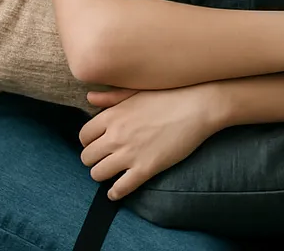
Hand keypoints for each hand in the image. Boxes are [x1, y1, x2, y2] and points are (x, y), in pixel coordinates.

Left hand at [79, 85, 219, 200]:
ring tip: (114, 171)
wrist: (200, 105)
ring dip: (103, 175)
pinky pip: (119, 189)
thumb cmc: (171, 93)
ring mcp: (130, 153)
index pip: (83, 136)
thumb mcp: (138, 90)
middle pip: (87, 158)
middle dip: (95, 159)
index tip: (99, 143)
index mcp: (113, 115)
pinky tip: (119, 189)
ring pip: (98, 175)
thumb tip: (90, 97)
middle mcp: (116, 135)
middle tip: (106, 158)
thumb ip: (112, 96)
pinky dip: (115, 192)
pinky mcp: (145, 168)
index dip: (89, 142)